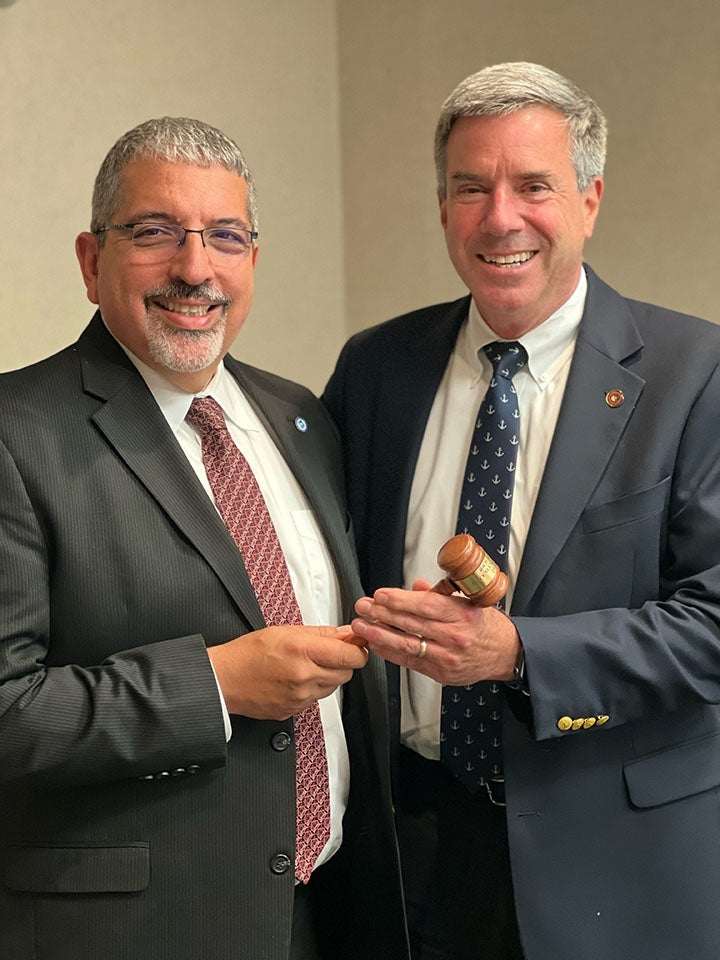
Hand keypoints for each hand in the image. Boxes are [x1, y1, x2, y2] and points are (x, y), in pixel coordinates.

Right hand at [207, 624, 367, 718]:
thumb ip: (321, 633)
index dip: (357, 649)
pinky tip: (296, 679)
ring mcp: (300, 697)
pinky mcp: (295, 710)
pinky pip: (316, 699)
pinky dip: (313, 689)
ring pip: (333, 686)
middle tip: (328, 653)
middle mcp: (305, 677)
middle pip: (347, 673)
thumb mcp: (286, 631)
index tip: (355, 645)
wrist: (224, 679)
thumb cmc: (248, 653)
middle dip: (343, 662)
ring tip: (307, 665)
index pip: (351, 655)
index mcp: (303, 651)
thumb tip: (346, 633)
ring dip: (328, 675)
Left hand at [352, 581, 519, 684]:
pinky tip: (377, 644)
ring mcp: (448, 658)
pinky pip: (411, 663)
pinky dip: (391, 653)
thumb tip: (416, 586)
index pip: (426, 605)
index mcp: (462, 615)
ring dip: (380, 635)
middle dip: (382, 614)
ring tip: (362, 626)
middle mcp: (455, 637)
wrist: (507, 654)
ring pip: (408, 646)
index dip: (400, 600)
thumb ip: (440, 594)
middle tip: (363, 607)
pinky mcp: (442, 674)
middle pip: (412, 624)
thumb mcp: (469, 602)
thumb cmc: (487, 626)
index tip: (380, 595)